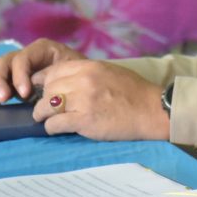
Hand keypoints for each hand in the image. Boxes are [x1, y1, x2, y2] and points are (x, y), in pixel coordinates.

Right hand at [0, 38, 83, 106]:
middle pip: (6, 62)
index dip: (20, 75)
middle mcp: (27, 55)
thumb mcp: (76, 73)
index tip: (25, 94)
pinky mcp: (13, 79)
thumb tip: (43, 97)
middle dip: (0, 80)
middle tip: (3, 98)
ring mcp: (18, 67)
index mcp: (43, 49)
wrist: (86, 81)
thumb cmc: (82, 75)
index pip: (24, 58)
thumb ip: (60, 79)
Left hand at [32, 60, 168, 140]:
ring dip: (43, 115)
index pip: (53, 70)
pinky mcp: (83, 121)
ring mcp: (82, 100)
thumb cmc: (134, 92)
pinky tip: (58, 129)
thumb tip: (65, 80)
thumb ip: (87, 73)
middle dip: (43, 100)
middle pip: (47, 89)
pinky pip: (54, 124)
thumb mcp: (109, 72)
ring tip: (48, 120)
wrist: (152, 110)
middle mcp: (83, 81)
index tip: (44, 91)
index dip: (45, 82)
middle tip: (46, 109)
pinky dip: (52, 128)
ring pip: (45, 107)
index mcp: (89, 67)